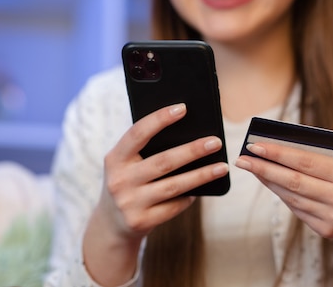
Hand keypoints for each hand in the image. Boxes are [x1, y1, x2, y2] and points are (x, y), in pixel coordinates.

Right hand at [83, 103, 228, 284]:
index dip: (159, 119)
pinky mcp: (141, 221)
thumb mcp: (126, 165)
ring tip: (222, 167)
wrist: (110, 225)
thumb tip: (189, 131)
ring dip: (201, 175)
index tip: (183, 108)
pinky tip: (202, 190)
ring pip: (174, 186)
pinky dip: (189, 198)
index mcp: (115, 159)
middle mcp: (119, 180)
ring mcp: (129, 203)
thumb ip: (146, 149)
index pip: (138, 133)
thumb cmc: (128, 182)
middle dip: (192, 150)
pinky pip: (173, 207)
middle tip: (216, 142)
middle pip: (163, 161)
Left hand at [235, 142, 332, 284]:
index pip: (305, 162)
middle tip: (243, 158)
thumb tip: (280, 144)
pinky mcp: (326, 231)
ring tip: (252, 168)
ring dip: (268, 181)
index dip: (278, 153)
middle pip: (294, 181)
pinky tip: (269, 182)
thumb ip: (319, 153)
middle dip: (264, 168)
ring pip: (291, 197)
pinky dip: (281, 194)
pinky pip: (297, 209)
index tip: (255, 145)